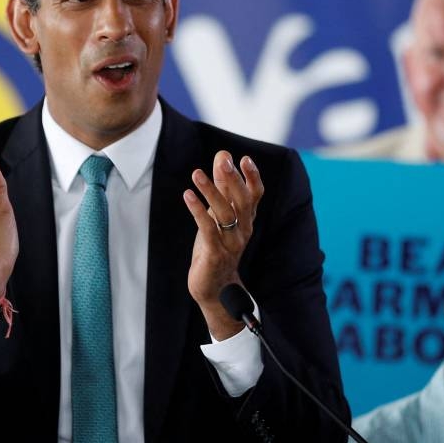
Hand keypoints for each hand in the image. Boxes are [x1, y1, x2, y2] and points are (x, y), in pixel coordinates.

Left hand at [184, 151, 263, 339]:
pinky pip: (208, 230)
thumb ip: (223, 185)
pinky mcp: (215, 254)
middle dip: (232, 180)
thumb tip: (223, 155)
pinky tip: (188, 195)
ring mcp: (230, 243)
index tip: (245, 159)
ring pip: (225, 214)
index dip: (252, 177)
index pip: (255, 195)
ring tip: (196, 173)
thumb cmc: (216, 246)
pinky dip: (198, 211)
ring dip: (211, 191)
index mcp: (246, 219)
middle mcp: (242, 230)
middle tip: (222, 161)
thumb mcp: (219, 214)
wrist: (214, 288)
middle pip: (242, 201)